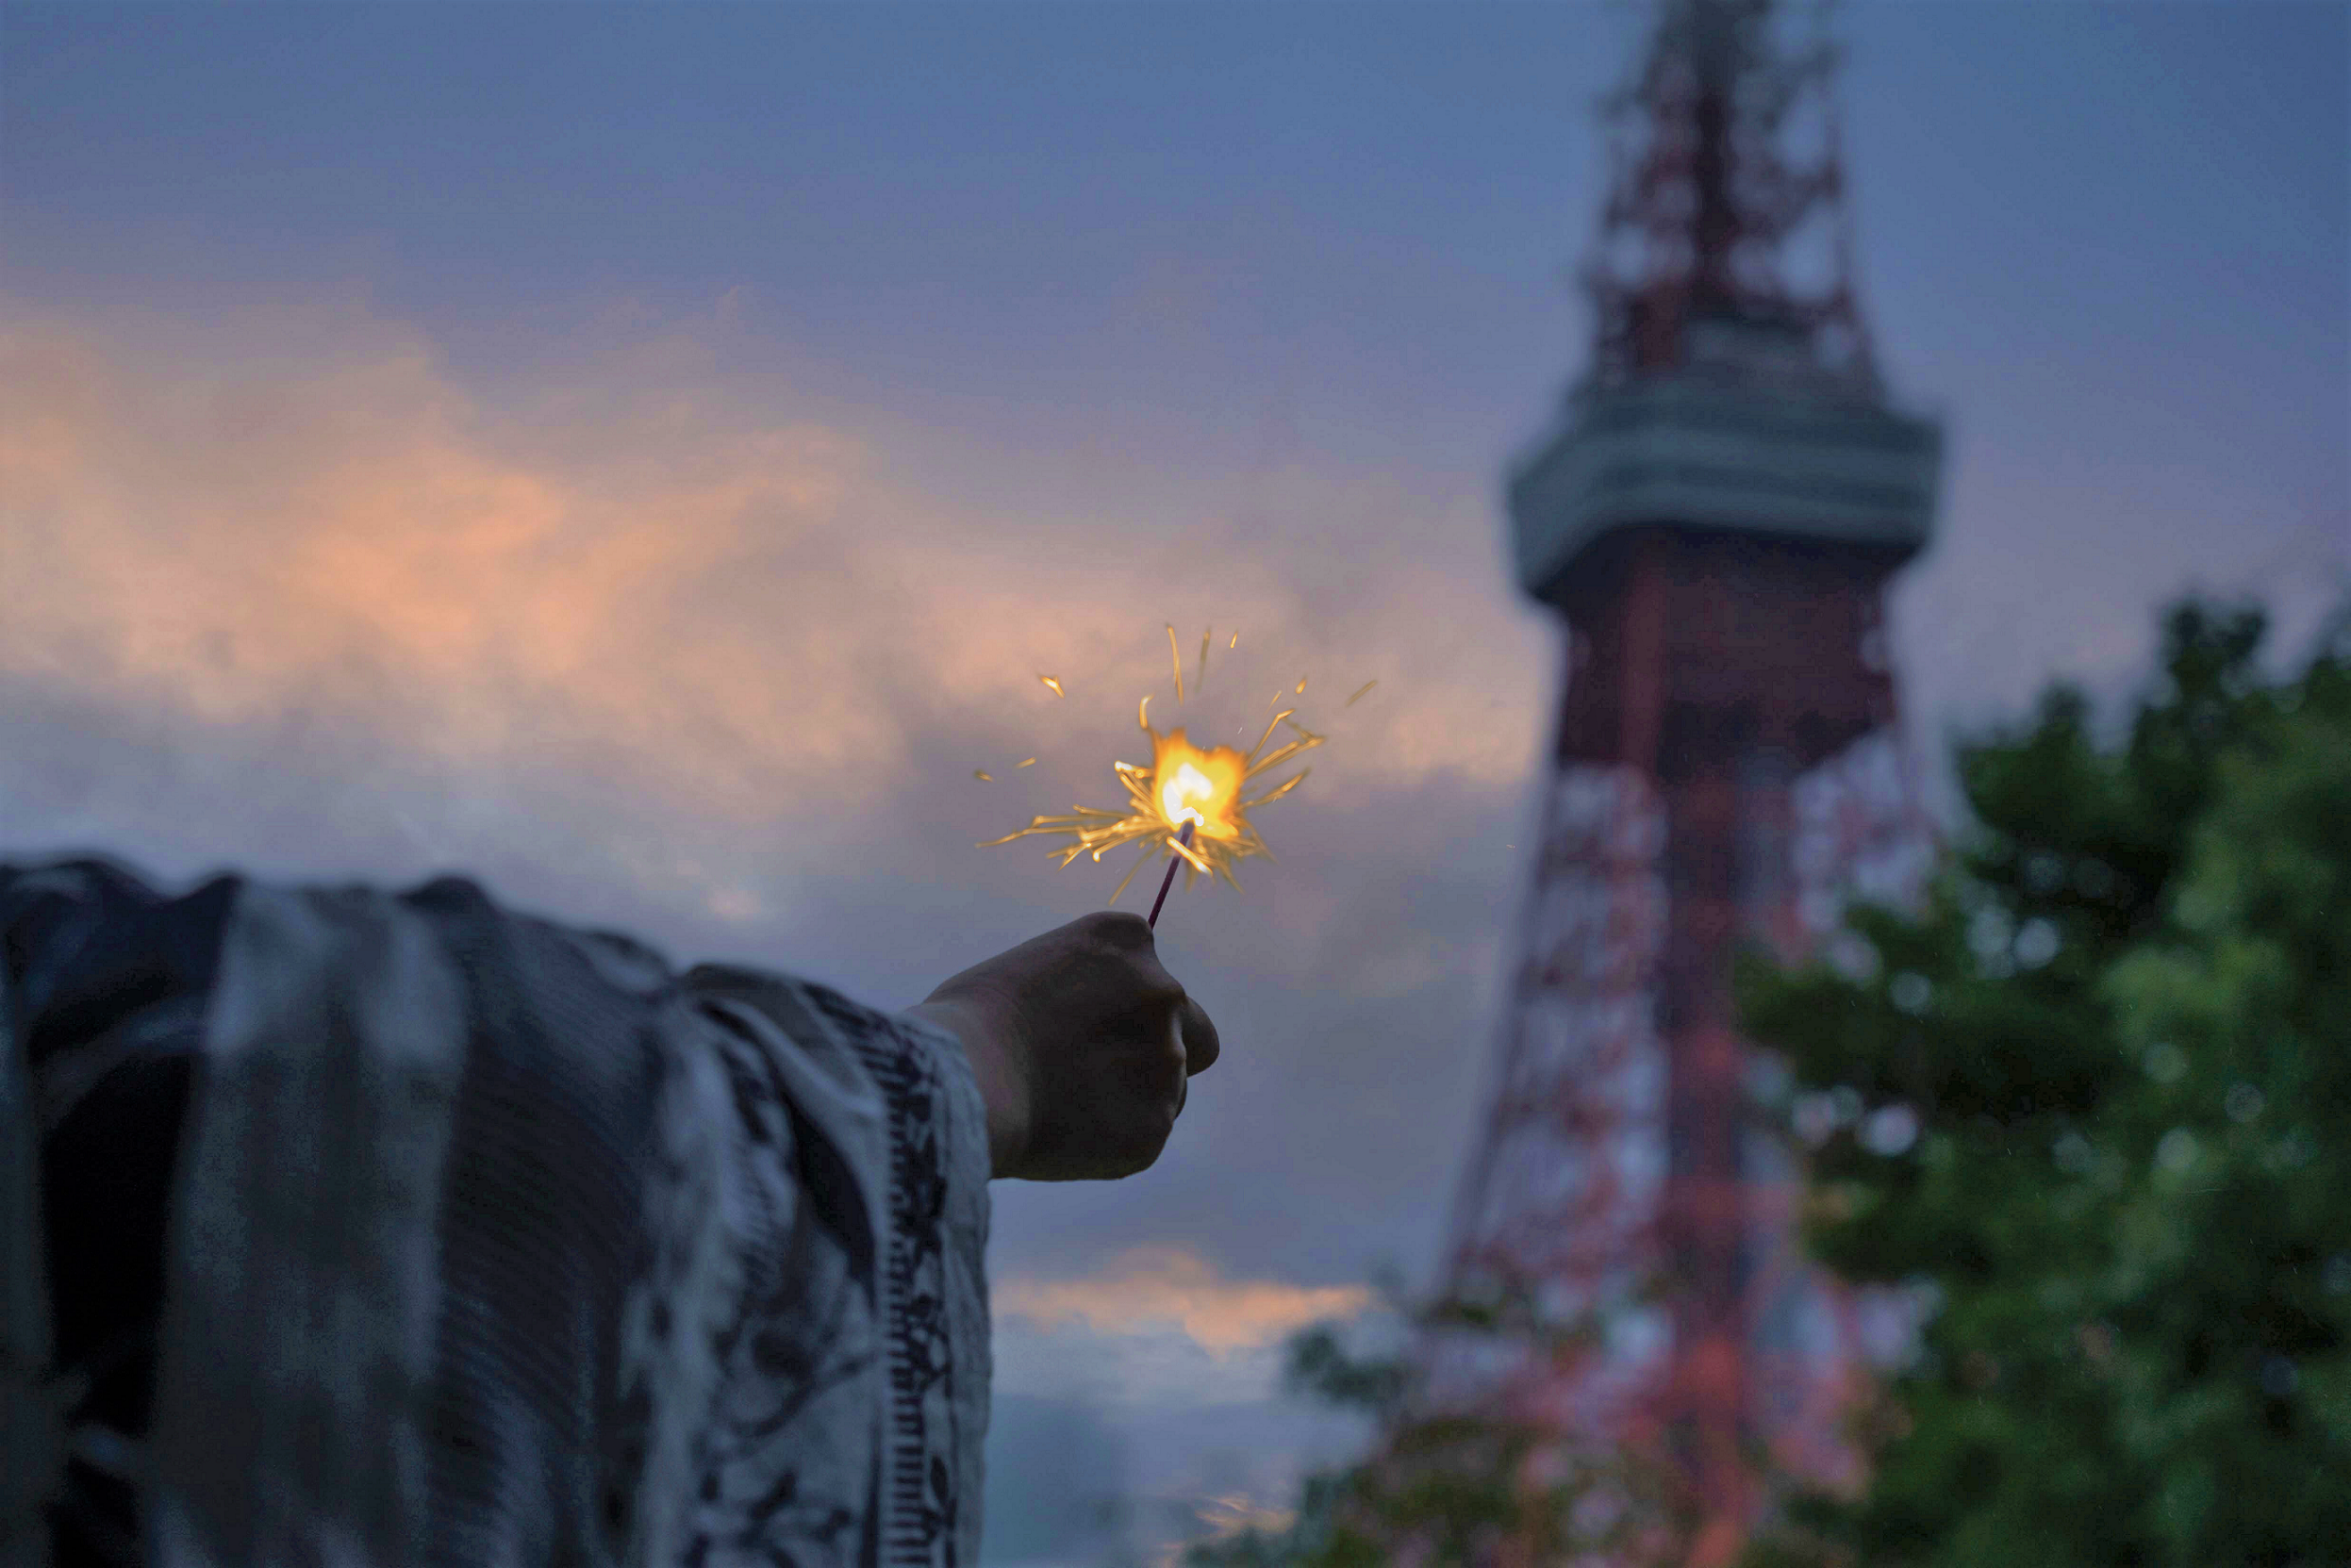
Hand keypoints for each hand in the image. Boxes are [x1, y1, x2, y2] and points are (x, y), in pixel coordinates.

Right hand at [905, 911, 1220, 1180]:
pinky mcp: (1154, 1125)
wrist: (967, 1080)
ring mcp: (1166, 1060)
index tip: (1085, 1026)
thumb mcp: (1031, 968)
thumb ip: (1082, 986)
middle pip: (1194, 1031)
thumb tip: (1093, 1024)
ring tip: (1061, 1109)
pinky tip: (1062, 1134)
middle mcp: (1162, 993)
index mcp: (1128, 941)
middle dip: (1163, 1053)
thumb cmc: (968, 1023)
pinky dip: (1112, 1141)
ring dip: (1130, 1101)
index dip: (1122, 1006)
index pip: (1150, 972)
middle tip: (1108, 1076)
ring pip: (1169, 1091)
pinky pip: (1144, 1135)